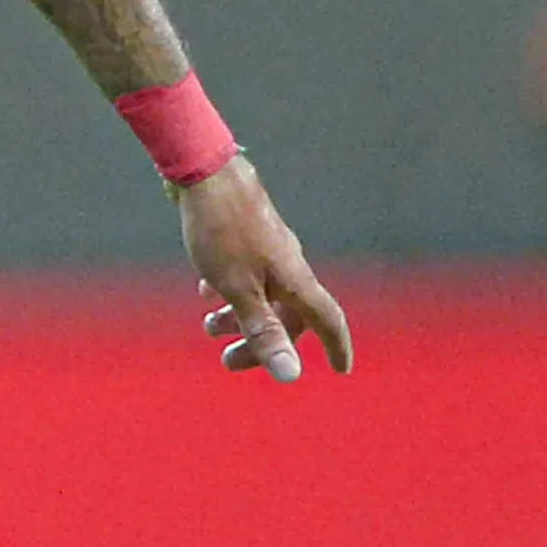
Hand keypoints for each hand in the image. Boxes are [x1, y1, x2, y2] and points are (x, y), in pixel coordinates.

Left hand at [179, 157, 351, 384]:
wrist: (205, 172)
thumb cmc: (223, 231)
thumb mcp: (240, 290)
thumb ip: (264, 331)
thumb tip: (291, 374)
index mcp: (294, 278)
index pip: (326, 318)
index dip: (336, 345)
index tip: (341, 368)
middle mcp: (288, 263)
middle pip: (286, 313)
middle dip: (260, 342)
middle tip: (228, 361)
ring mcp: (267, 246)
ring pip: (261, 292)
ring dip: (237, 316)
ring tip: (208, 327)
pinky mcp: (245, 233)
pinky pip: (244, 271)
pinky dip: (229, 289)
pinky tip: (206, 291)